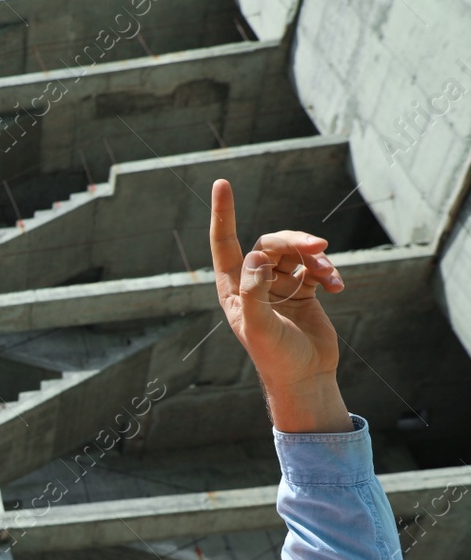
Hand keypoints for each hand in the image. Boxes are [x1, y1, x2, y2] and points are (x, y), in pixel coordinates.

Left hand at [208, 178, 351, 432]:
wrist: (304, 378)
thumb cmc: (275, 357)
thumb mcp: (259, 326)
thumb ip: (254, 291)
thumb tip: (256, 255)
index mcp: (233, 288)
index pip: (224, 243)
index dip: (223, 213)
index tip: (222, 182)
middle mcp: (253, 282)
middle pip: (271, 243)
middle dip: (295, 241)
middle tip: (319, 247)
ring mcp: (279, 285)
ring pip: (297, 253)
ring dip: (316, 259)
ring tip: (330, 276)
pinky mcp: (303, 291)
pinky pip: (315, 268)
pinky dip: (327, 273)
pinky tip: (337, 288)